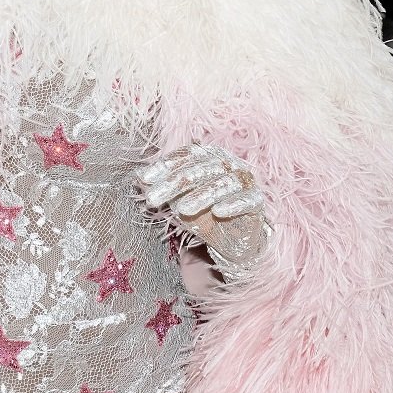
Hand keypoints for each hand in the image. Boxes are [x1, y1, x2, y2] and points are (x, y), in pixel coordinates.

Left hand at [141, 144, 270, 276]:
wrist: (234, 237)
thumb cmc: (203, 212)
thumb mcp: (178, 199)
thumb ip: (162, 187)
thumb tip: (136, 178)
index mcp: (208, 156)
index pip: (185, 155)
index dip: (164, 165)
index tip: (143, 179)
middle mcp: (227, 163)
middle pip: (200, 169)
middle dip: (173, 184)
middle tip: (152, 200)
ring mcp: (244, 181)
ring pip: (223, 183)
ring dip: (201, 195)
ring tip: (181, 210)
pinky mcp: (256, 201)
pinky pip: (247, 200)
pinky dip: (233, 204)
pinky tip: (218, 212)